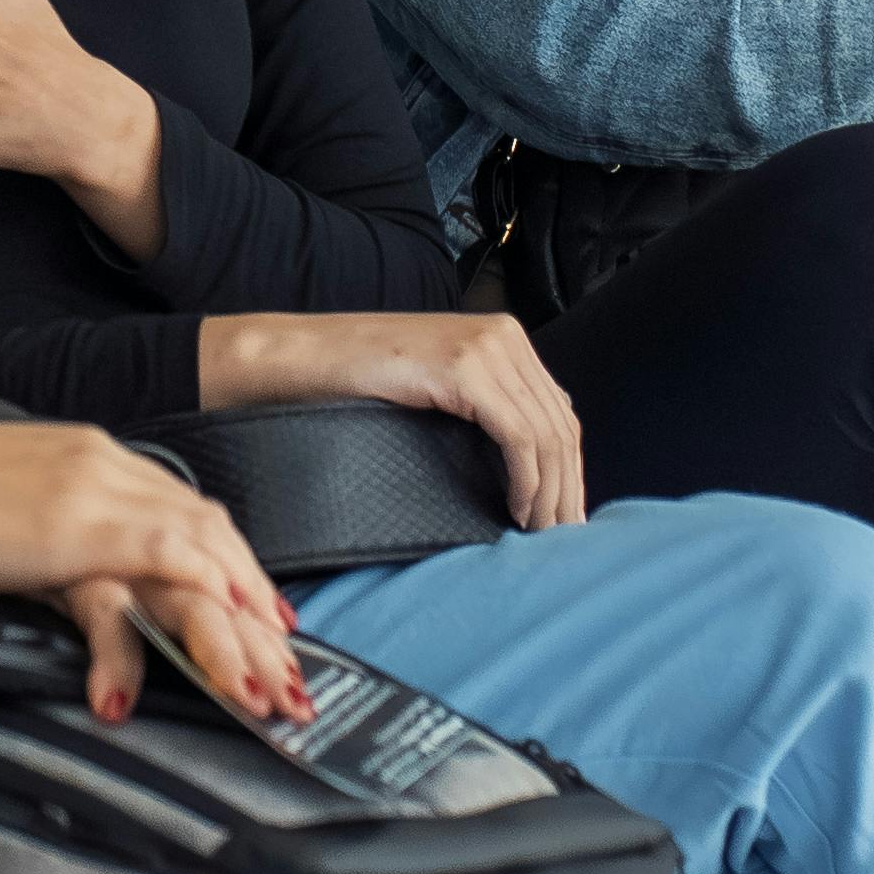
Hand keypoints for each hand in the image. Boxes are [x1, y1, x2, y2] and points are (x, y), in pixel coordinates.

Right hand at [0, 422, 302, 726]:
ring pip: (200, 547)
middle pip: (207, 528)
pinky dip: (202, 600)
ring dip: (242, 614)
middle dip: (255, 596)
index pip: (184, 506)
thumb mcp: (7, 508)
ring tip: (266, 672)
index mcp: (88, 454)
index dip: (231, 562)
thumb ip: (55, 527)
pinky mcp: (72, 524)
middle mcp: (104, 462)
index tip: (259, 610)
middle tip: (287, 656)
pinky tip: (223, 639)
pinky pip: (162, 560)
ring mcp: (92, 488)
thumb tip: (82, 571)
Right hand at [201, 312, 585, 530]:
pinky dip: (526, 478)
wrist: (303, 358)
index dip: (570, 469)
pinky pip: (518, 435)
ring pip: (546, 434)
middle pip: (561, 424)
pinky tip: (518, 508)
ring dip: (551, 492)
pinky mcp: (465, 369)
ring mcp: (487, 348)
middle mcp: (505, 335)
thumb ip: (482, 406)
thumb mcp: (435, 388)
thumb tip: (526, 465)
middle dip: (568, 487)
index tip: (565, 515)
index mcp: (503, 337)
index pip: (557, 411)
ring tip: (543, 534)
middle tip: (565, 538)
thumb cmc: (357, 382)